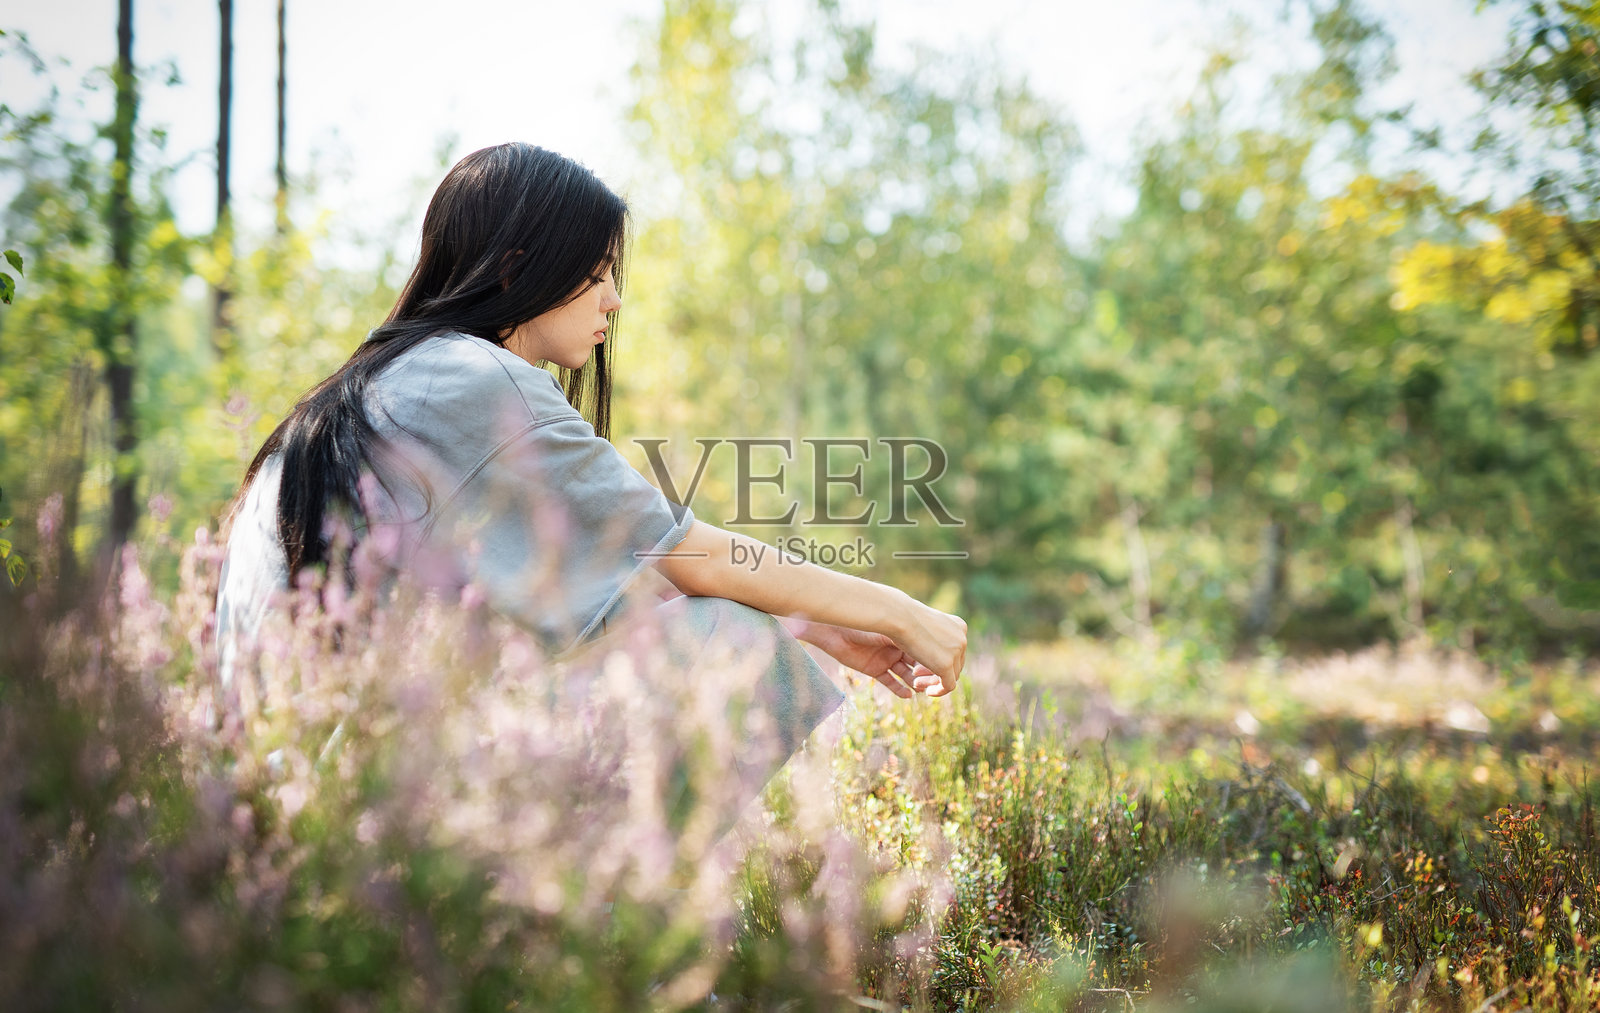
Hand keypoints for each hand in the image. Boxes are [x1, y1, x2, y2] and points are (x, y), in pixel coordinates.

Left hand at [810, 625, 926, 698]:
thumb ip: (910, 638)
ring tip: (918, 688)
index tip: (937, 669)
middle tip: (924, 681)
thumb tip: (934, 647)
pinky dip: (899, 690)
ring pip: (906, 675)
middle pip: (920, 665)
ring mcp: (886, 658)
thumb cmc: (863, 622)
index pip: (927, 651)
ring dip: (914, 683)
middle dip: (926, 675)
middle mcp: (898, 647)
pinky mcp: (874, 669)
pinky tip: (907, 695)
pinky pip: (890, 682)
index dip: (934, 661)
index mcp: (905, 633)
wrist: (834, 627)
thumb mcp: (890, 629)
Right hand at [888, 597, 966, 696]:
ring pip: (952, 676)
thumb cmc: (904, 615)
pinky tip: (927, 691)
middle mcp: (962, 639)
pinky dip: (939, 691)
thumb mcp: (924, 623)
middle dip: (937, 672)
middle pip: (955, 664)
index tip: (920, 665)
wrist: (898, 616)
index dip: (940, 660)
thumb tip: (933, 641)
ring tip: (918, 684)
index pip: (956, 651)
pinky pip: (948, 686)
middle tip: (916, 675)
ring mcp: (956, 652)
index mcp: (960, 626)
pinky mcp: (946, 666)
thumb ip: (933, 632)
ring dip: (935, 682)